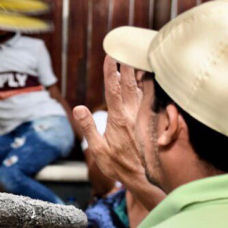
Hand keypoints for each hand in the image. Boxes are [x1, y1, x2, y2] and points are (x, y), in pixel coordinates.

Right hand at [73, 56, 144, 186]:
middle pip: (129, 85)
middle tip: (126, 48)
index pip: (114, 91)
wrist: (143, 179)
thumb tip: (79, 108)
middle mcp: (132, 115)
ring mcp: (142, 118)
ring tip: (136, 58)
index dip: (111, 72)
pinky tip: (147, 79)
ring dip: (137, 73)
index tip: (110, 56)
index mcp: (118, 119)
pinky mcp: (148, 123)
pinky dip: (147, 86)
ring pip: (140, 90)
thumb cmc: (118, 166)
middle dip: (126, 66)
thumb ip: (89, 128)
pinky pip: (148, 100)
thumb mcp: (98, 150)